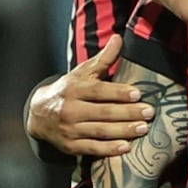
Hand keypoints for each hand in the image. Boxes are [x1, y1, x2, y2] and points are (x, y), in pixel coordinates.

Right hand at [27, 38, 154, 156]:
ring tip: (143, 129)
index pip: (99, 91)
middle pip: (102, 112)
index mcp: (74, 89)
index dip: (119, 93)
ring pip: (100, 131)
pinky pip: (92, 149)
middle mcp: (70, 109)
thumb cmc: (68, 90)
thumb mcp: (82, 73)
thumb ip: (103, 59)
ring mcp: (70, 129)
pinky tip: (126, 147)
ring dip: (123, 131)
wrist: (39, 114)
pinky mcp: (71, 146)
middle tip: (149, 113)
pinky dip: (109, 149)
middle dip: (127, 113)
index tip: (138, 94)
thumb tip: (119, 38)